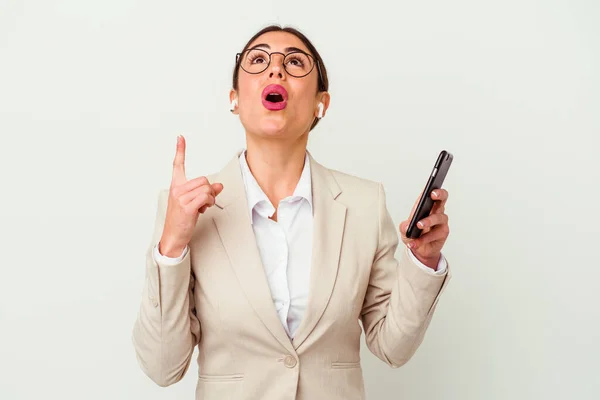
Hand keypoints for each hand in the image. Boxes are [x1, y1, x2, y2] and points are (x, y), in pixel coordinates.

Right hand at [159, 135, 223, 256]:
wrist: (173, 236)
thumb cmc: (182, 220)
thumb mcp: (193, 203)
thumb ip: (206, 192)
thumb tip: (219, 185)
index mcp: (176, 186)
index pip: (177, 165)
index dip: (180, 151)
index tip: (180, 138)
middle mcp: (177, 189)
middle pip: (203, 180)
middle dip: (209, 191)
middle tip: (204, 202)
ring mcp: (181, 198)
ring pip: (207, 188)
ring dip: (210, 198)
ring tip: (202, 207)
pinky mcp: (187, 206)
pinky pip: (206, 197)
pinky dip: (209, 203)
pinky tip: (202, 210)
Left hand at [399, 189, 449, 268]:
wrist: (419, 251)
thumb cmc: (414, 235)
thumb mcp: (405, 229)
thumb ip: (405, 226)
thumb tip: (407, 225)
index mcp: (428, 207)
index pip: (433, 194)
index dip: (434, 190)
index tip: (430, 189)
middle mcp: (437, 212)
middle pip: (442, 200)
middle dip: (439, 195)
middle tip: (432, 196)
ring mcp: (441, 223)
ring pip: (438, 218)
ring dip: (428, 221)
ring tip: (418, 225)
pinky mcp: (442, 234)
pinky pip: (433, 235)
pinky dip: (422, 240)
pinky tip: (413, 243)